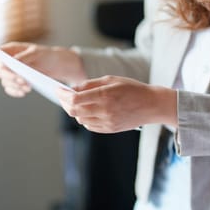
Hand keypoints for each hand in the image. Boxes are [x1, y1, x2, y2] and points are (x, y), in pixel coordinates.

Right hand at [0, 42, 85, 97]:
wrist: (55, 65)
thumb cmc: (45, 55)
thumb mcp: (36, 53)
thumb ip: (22, 57)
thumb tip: (10, 62)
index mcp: (10, 50)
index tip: (2, 65)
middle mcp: (8, 62)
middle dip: (10, 77)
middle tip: (22, 80)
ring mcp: (11, 73)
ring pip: (5, 81)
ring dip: (15, 86)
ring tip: (28, 87)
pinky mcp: (15, 83)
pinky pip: (10, 89)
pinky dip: (15, 92)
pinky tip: (24, 92)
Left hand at [57, 75, 177, 132]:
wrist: (152, 105)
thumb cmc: (132, 88)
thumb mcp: (111, 80)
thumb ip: (90, 84)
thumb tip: (72, 89)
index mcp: (105, 95)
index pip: (75, 99)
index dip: (62, 95)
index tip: (57, 90)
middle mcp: (105, 110)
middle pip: (74, 111)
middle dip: (64, 103)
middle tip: (62, 97)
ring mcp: (108, 122)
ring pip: (80, 119)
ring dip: (74, 112)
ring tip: (75, 103)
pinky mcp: (111, 129)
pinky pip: (90, 126)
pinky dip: (84, 119)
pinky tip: (86, 112)